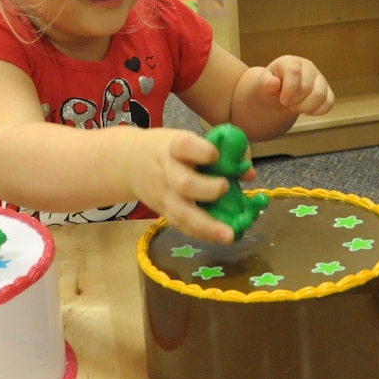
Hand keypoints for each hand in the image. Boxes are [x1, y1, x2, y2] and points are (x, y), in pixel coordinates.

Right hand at [126, 129, 238, 243]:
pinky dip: (201, 234)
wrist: (129, 162)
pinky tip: (219, 238)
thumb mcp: (186, 141)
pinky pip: (181, 226)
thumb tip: (248, 173)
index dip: (201, 151)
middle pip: (184, 184)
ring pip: (182, 213)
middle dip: (206, 189)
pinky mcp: (163, 212)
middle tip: (225, 188)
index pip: (184, 146)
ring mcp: (164, 195)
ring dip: (207, 226)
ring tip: (229, 234)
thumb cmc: (168, 149)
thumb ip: (216, 155)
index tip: (216, 154)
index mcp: (173, 147)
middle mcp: (167, 171)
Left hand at [260, 55, 334, 115]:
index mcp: (290, 61)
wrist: (278, 94)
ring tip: (296, 108)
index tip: (283, 101)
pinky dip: (319, 111)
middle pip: (307, 86)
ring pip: (321, 95)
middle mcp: (307, 67)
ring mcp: (319, 78)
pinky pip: (329, 102)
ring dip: (307, 107)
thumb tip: (273, 83)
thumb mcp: (263, 85)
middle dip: (296, 101)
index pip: (294, 72)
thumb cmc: (270, 87)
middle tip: (287, 104)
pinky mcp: (326, 90)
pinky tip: (307, 112)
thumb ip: (266, 83)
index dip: (289, 90)